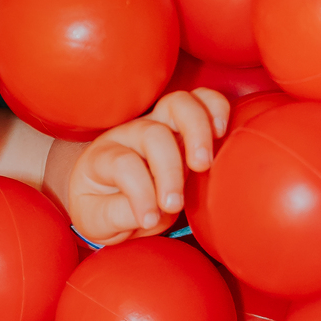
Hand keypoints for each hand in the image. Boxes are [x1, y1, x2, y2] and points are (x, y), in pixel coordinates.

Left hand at [66, 88, 230, 246]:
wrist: (103, 192)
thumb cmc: (102, 207)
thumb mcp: (97, 221)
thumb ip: (118, 216)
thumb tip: (152, 213)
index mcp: (101, 157)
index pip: (124, 164)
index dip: (140, 194)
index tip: (149, 221)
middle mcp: (128, 133)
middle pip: (152, 133)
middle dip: (169, 170)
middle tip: (175, 204)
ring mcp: (155, 122)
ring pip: (177, 104)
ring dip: (197, 131)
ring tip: (204, 164)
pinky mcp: (179, 121)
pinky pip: (201, 99)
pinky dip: (215, 109)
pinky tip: (222, 133)